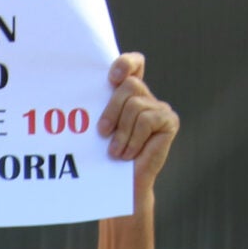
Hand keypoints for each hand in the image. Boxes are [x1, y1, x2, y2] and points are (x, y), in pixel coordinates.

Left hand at [99, 53, 177, 197]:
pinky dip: (133, 139)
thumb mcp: (99, 127)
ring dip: (121, 133)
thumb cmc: (104, 155)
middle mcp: (146, 97)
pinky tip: (129, 154)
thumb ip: (99, 106)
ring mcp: (160, 107)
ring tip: (116, 151)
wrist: (120, 184)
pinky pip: (146, 120)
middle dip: (111, 110)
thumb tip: (78, 90)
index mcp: (128, 94)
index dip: (126, 63)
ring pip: (135, 105)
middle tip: (102, 132)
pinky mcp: (169, 121)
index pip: (134, 64)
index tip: (111, 78)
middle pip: (129, 86)